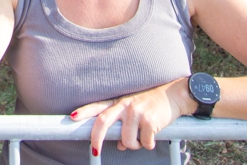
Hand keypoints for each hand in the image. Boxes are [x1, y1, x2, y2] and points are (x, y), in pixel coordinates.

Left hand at [71, 80, 187, 155]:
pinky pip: (144, 142)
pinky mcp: (149, 120)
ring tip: (141, 139)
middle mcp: (125, 105)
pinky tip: (153, 136)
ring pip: (126, 140)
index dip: (84, 112)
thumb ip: (123, 126)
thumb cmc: (152, 105)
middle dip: (96, 138)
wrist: (174, 95)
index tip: (72, 118)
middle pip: (103, 122)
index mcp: (119, 102)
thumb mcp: (134, 111)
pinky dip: (148, 144)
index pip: (98, 107)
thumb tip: (119, 145)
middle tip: (96, 151)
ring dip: (134, 146)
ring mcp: (137, 112)